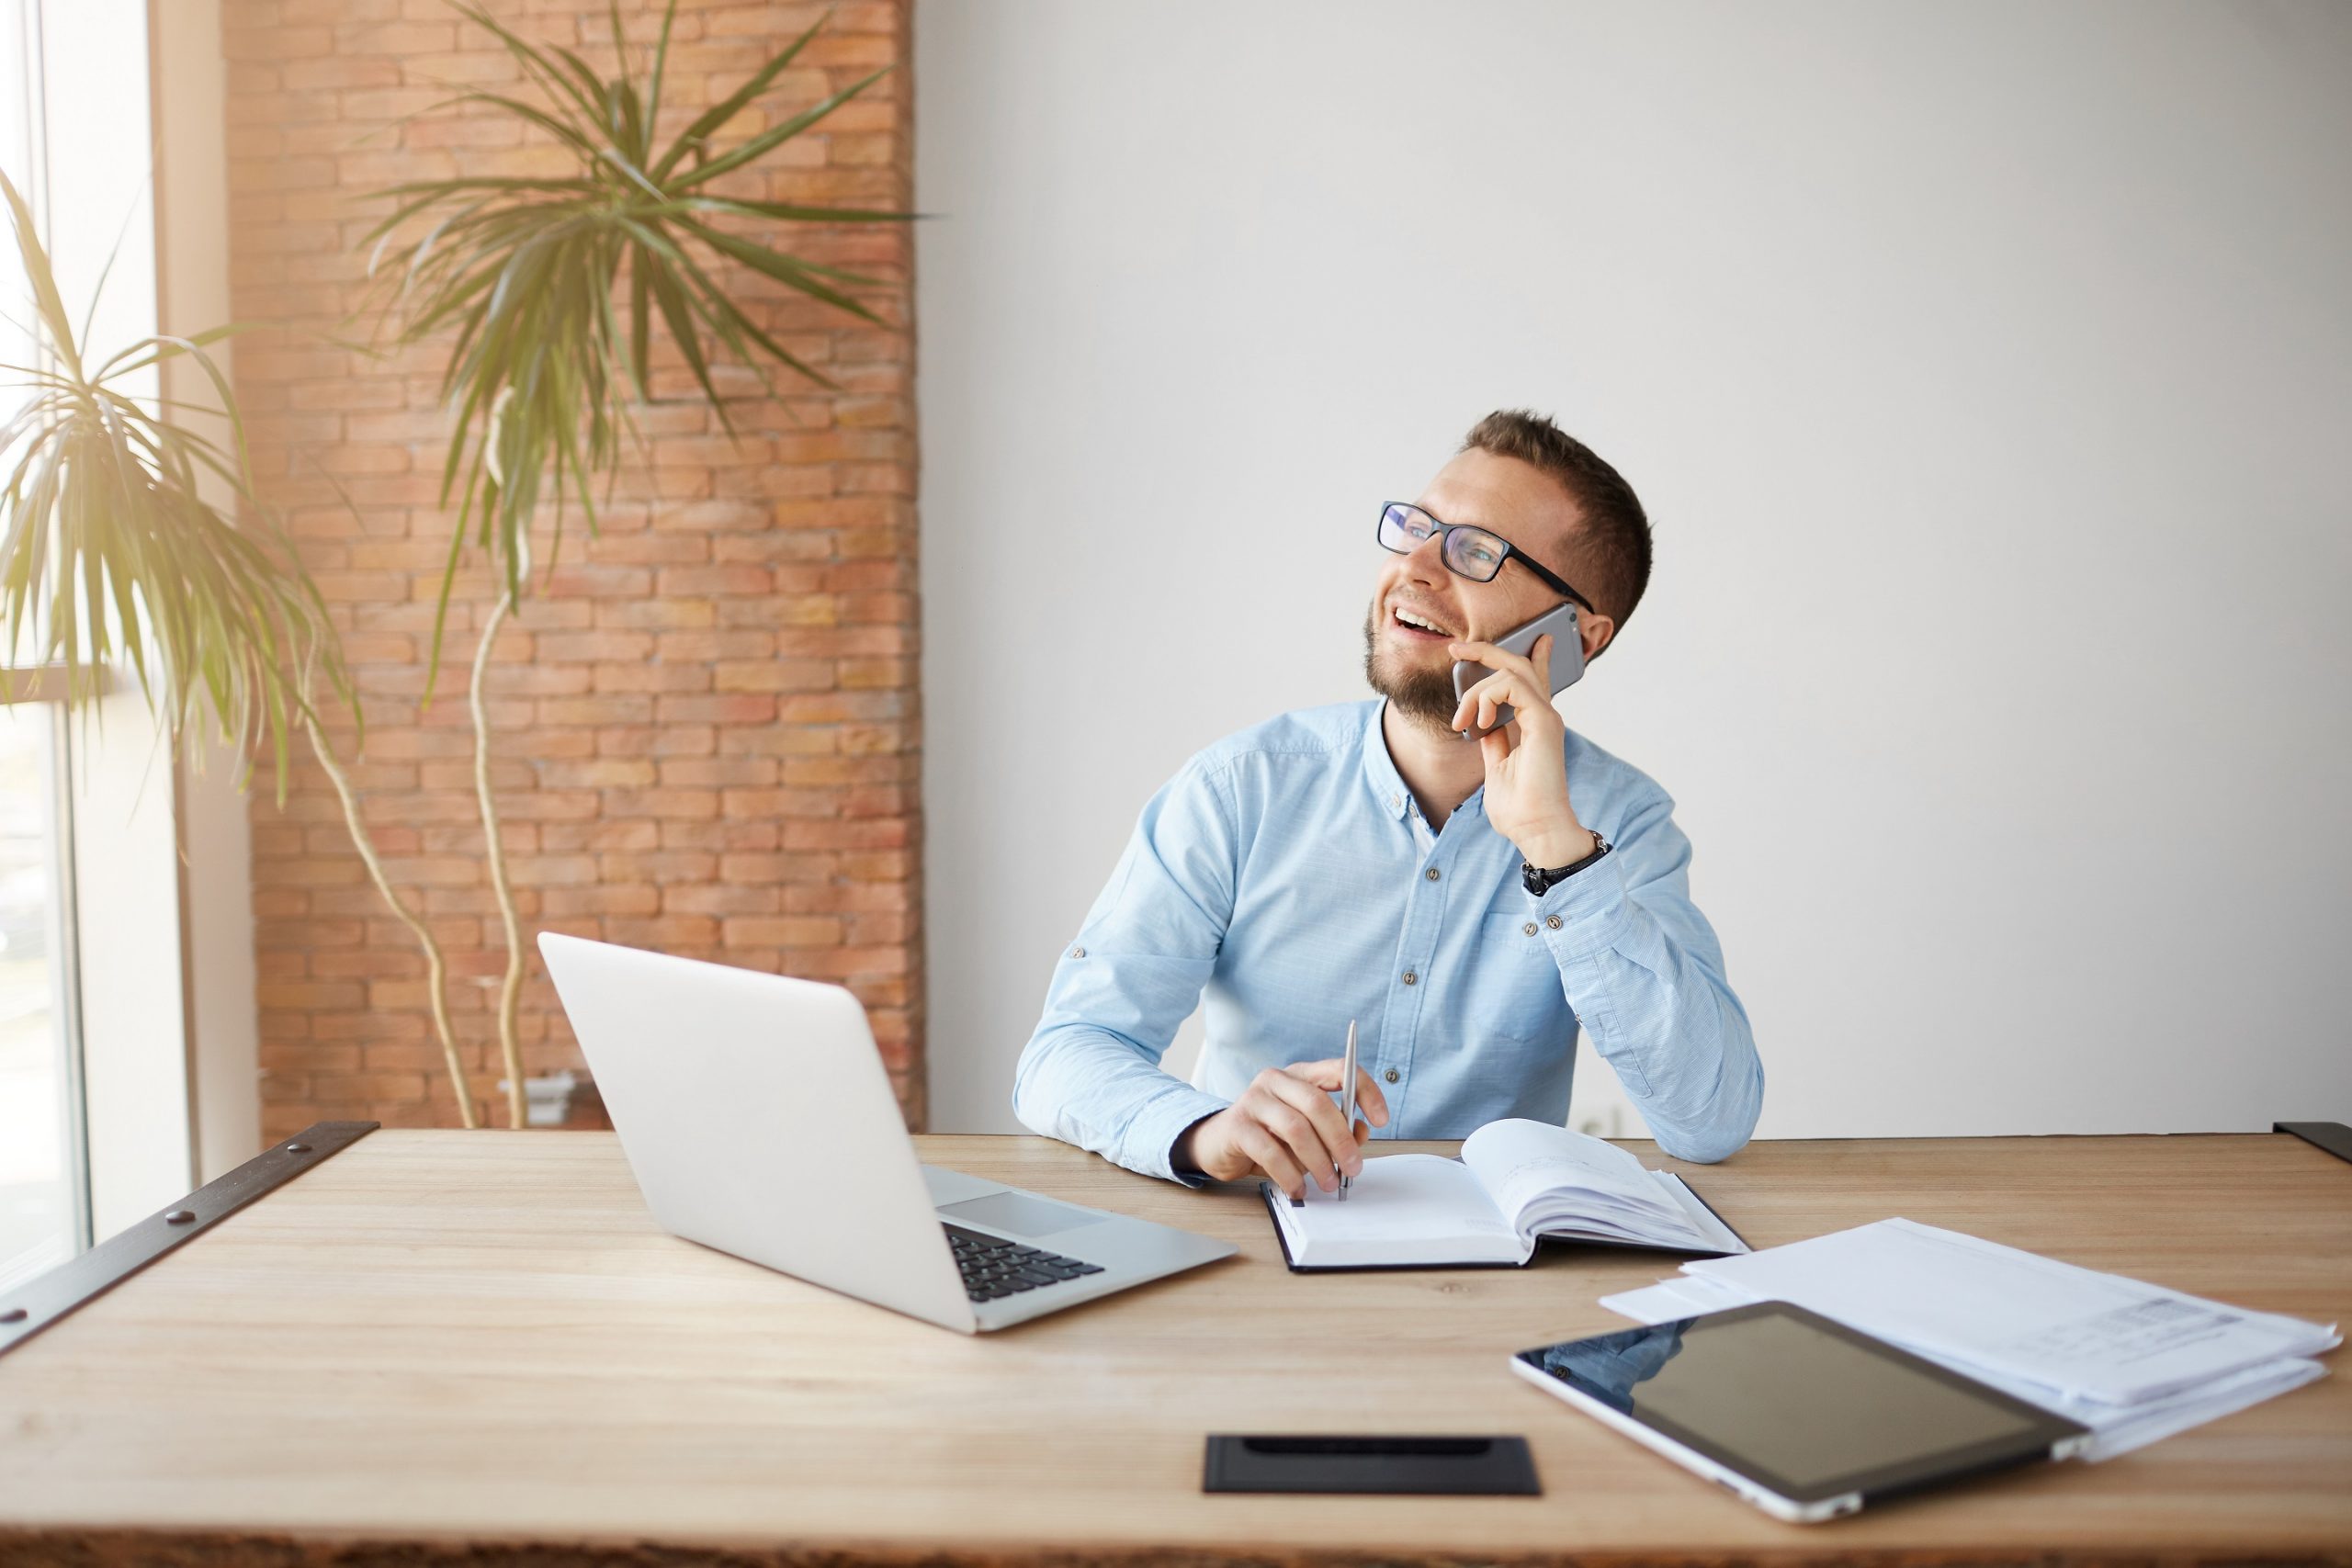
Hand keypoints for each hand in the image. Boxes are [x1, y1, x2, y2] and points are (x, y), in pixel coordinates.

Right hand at [1176, 1059, 1390, 1199]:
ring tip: (1328, 1182)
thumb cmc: (1270, 1135)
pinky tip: (1297, 1188)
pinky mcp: (1237, 1125)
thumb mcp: (1307, 1131)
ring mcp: (1253, 1099)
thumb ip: (1335, 1130)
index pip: (1339, 1069)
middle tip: (1353, 1168)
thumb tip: (1360, 1133)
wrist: (1218, 1143)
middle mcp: (1276, 1080)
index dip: (1365, 1091)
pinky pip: (1270, 1152)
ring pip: (1296, 1128)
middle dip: (1341, 1140)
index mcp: (1300, 1074)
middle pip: (1318, 1103)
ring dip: (1318, 1161)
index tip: (1381, 1118)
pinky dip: (1290, 1174)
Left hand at [1446, 633, 1593, 868]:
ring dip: (1477, 691)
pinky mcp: (1544, 722)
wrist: (1536, 830)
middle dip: (1486, 651)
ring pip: (1510, 672)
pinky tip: (1480, 721)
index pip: (1529, 679)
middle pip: (1518, 665)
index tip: (1475, 649)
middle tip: (1456, 648)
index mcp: (1533, 725)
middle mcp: (1543, 716)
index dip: (1507, 658)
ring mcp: (1546, 717)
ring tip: (1464, 719)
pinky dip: (1488, 697)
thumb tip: (1482, 725)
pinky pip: (1512, 686)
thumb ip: (1494, 741)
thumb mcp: (1496, 767)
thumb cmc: (1520, 809)